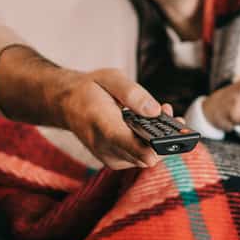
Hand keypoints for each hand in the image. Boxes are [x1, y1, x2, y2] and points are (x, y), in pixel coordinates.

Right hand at [0, 45, 166, 169]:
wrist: (66, 104)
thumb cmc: (90, 89)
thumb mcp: (110, 78)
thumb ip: (133, 93)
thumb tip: (156, 111)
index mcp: (101, 124)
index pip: (129, 143)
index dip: (153, 146)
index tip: (174, 138)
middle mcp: (104, 147)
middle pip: (145, 155)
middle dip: (164, 137)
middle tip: (171, 113)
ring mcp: (109, 158)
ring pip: (145, 158)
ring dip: (159, 139)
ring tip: (164, 113)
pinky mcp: (115, 161)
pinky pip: (140, 158)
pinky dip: (150, 143)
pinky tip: (152, 124)